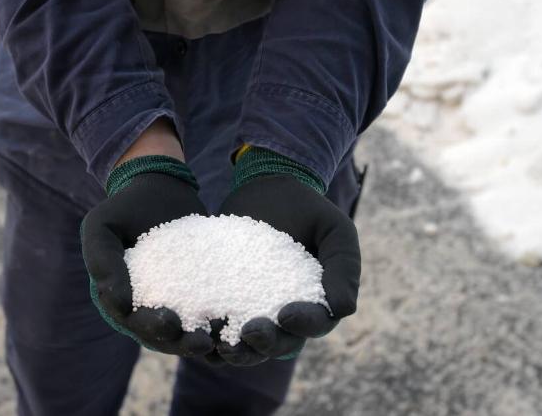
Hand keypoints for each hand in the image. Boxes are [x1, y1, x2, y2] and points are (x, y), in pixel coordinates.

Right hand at [81, 171, 214, 355]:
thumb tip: (117, 305)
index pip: (132, 322)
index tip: (169, 321)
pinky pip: (204, 311)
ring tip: (220, 339)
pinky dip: (217, 321)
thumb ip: (101, 262)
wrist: (160, 188)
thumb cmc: (124, 206)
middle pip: (161, 335)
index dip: (149, 328)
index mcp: (116, 298)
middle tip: (202, 341)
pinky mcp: (194, 291)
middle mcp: (142, 306)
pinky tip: (237, 321)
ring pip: (184, 331)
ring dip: (200, 340)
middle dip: (180, 342)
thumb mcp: (102, 225)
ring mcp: (170, 300)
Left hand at [215, 173, 360, 365]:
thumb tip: (344, 308)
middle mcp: (285, 318)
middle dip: (266, 343)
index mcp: (317, 306)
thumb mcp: (335, 230)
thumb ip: (344, 266)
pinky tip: (197, 329)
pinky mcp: (224, 302)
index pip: (314, 324)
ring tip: (223, 344)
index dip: (304, 324)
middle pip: (279, 344)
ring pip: (246, 346)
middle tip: (250, 331)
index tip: (287, 314)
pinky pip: (217, 328)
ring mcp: (253, 312)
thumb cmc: (309, 210)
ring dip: (236, 351)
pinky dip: (208, 335)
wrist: (267, 189)